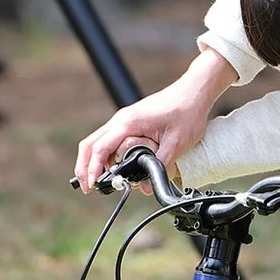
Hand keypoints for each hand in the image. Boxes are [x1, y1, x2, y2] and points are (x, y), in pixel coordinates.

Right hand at [75, 50, 233, 191]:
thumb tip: (144, 186)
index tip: (92, 185)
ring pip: (98, 141)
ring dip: (94, 161)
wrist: (194, 92)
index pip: (101, 148)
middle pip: (91, 144)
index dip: (93, 169)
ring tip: (97, 181)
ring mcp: (124, 119)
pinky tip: (111, 167)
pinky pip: (109, 139)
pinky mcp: (131, 122)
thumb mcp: (176, 143)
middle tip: (87, 187)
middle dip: (85, 167)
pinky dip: (104, 154)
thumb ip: (159, 166)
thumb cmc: (186, 112)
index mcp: (128, 123)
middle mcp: (121, 119)